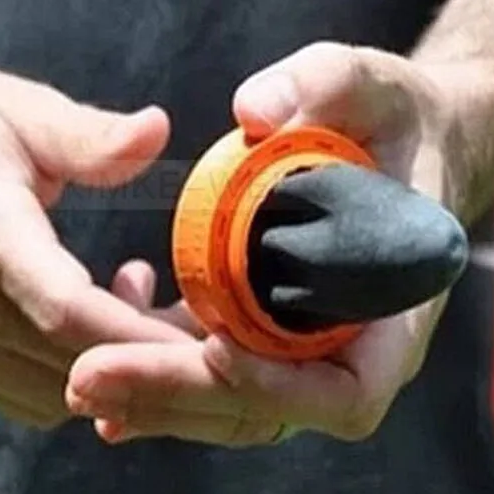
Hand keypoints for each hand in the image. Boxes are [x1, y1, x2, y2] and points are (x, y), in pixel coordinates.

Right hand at [0, 64, 197, 427]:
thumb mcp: (14, 112)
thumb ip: (87, 136)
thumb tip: (156, 130)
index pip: (68, 308)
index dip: (142, 333)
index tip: (206, 339)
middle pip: (73, 362)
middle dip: (151, 356)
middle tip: (205, 324)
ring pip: (55, 392)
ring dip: (118, 366)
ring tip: (150, 303)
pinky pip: (28, 393)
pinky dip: (81, 372)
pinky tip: (100, 315)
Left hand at [66, 42, 464, 445]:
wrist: (409, 141)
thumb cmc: (398, 118)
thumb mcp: (371, 84)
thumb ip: (324, 84)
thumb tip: (250, 112)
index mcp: (399, 303)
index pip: (350, 392)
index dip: (282, 388)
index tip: (214, 349)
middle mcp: (361, 344)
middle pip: (274, 409)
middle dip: (184, 398)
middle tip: (90, 378)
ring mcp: (320, 345)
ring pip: (241, 405)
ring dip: (163, 402)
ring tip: (84, 385)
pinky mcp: (282, 330)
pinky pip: (227, 375)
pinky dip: (170, 379)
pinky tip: (110, 369)